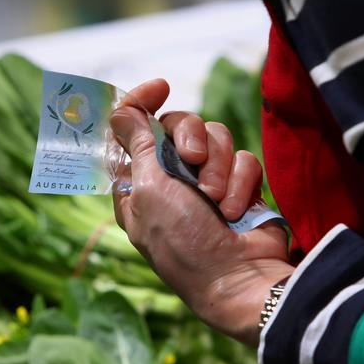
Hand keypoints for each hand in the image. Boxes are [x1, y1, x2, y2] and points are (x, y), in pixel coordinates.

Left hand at [110, 79, 292, 345]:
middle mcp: (172, 176)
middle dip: (189, 137)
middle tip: (192, 161)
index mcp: (138, 179)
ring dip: (216, 167)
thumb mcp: (148, 190)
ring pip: (217, 136)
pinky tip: (235, 212)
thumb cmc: (182, 242)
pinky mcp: (240, 185)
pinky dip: (240, 184)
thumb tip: (119, 110)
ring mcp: (208, 180)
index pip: (133, 126)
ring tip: (216, 202)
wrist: (236, 277)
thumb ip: (137, 144)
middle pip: (180, 123)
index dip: (142, 101)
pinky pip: (244, 159)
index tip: (160, 87)